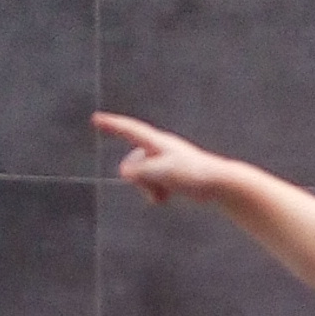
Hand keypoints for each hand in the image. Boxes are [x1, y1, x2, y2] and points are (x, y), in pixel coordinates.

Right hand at [91, 109, 224, 206]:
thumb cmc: (192, 175)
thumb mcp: (161, 172)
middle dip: (138, 179)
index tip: (96, 119)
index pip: (129, 130)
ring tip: (167, 193)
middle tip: (158, 186)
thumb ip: (139, 171)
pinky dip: (155, 193)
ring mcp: (163, 161)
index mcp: (156, 142)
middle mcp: (158, 149)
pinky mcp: (169, 174)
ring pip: (140, 177)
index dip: (111, 125)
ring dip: (148, 189)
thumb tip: (124, 171)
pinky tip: (169, 197)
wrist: (219, 183)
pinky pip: (150, 185)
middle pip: (132, 164)